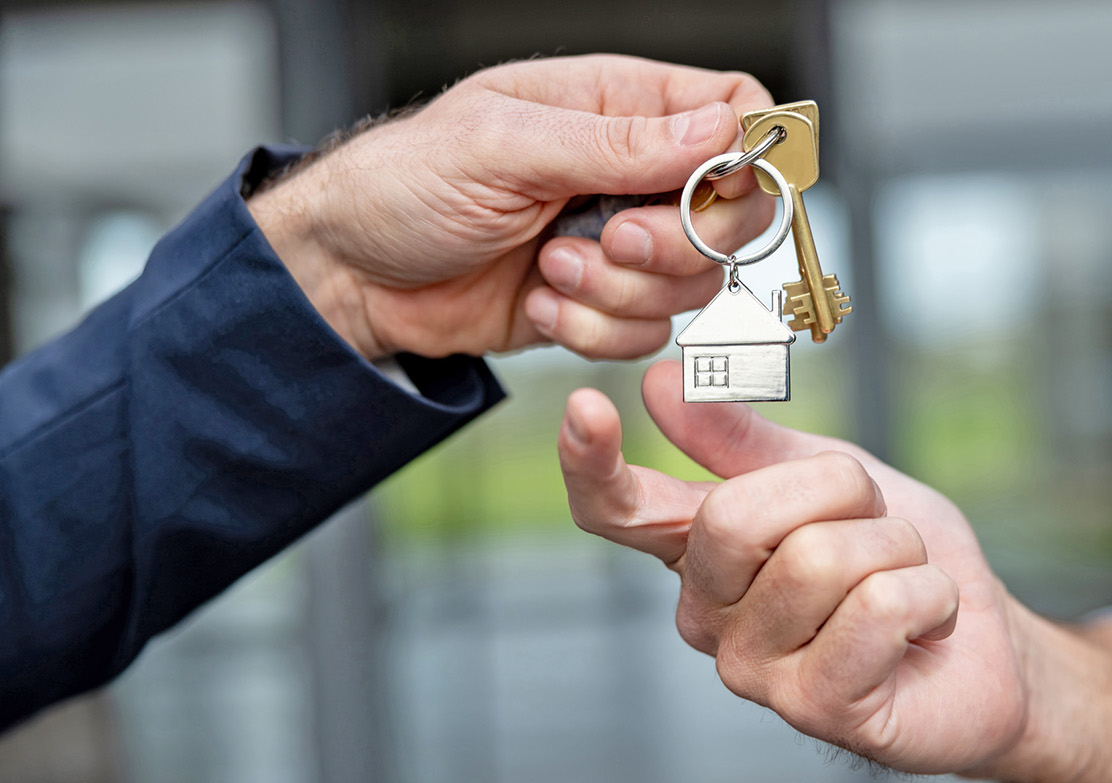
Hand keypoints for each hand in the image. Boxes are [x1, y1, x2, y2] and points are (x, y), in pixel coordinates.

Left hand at [248, 55, 772, 359]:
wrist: (350, 274)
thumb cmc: (404, 183)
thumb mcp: (503, 145)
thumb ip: (617, 143)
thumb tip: (720, 128)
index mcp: (617, 105)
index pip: (733, 108)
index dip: (747, 154)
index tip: (713, 190)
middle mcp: (631, 172)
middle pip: (733, 214)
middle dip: (678, 243)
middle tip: (608, 236)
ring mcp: (619, 242)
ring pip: (692, 285)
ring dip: (618, 291)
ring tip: (546, 266)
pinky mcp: (599, 302)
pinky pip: (645, 334)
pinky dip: (591, 329)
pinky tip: (537, 300)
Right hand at [556, 360, 1032, 773]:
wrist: (983, 642)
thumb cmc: (895, 558)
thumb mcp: (824, 474)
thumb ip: (742, 437)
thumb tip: (659, 384)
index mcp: (699, 550)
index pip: (616, 511)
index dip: (591, 464)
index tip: (587, 408)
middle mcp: (707, 613)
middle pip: (735, 517)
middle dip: (838, 493)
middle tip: (872, 521)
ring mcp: (753, 669)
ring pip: (821, 559)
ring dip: (895, 548)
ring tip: (901, 578)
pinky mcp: (814, 706)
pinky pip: (877, 607)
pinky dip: (928, 595)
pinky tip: (924, 624)